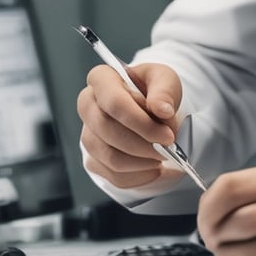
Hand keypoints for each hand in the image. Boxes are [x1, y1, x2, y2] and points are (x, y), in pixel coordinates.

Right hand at [77, 62, 183, 189]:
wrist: (152, 110)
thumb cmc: (155, 91)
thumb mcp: (166, 80)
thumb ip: (165, 91)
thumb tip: (162, 109)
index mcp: (101, 79)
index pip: (113, 102)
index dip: (141, 122)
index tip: (167, 135)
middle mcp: (87, 105)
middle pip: (108, 131)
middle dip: (143, 144)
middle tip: (168, 147)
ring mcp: (87, 134)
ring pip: (111, 157)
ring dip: (143, 161)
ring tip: (163, 155)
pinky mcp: (93, 159)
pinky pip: (114, 175)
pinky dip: (140, 175)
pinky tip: (154, 166)